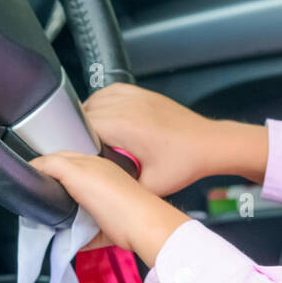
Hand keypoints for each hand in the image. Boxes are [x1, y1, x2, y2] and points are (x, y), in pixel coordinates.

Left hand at [31, 151, 189, 266]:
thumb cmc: (136, 225)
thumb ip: (90, 229)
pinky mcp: (76, 172)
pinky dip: (36, 170)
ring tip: (32, 188)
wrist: (146, 222)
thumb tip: (73, 241)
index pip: (80, 165)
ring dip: (44, 171)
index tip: (54, 189)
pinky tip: (27, 180)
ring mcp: (87, 166)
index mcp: (110, 173)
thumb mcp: (109, 225)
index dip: (65, 174)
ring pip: (56, 159)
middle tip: (39, 189)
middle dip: (51, 170)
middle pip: (66, 158)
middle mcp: (99, 165)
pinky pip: (48, 164)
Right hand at [81, 84, 225, 197]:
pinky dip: (101, 105)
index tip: (77, 157)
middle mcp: (125, 106)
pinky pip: (107, 93)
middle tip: (91, 152)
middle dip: (81, 133)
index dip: (73, 144)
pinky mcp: (139, 92)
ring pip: (92, 102)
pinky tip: (107, 121)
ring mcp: (133, 96)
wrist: (208, 144)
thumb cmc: (185, 162)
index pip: (78, 127)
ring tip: (99, 138)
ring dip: (89, 118)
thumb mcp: (150, 187)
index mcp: (124, 126)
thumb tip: (99, 190)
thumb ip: (120, 187)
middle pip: (82, 114)